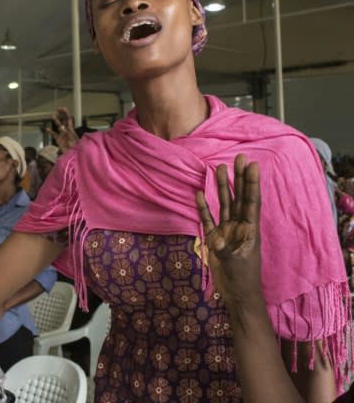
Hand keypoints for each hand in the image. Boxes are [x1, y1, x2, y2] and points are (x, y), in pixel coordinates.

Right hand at [46, 107, 78, 151]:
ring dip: (56, 121)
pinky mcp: (59, 141)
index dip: (65, 113)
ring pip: (59, 126)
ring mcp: (63, 136)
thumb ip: (66, 133)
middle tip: (58, 109)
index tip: (62, 108)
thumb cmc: (74, 149)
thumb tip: (62, 126)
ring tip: (52, 115)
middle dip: (62, 114)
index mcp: (71, 130)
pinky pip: (54, 135)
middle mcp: (67, 132)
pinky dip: (51, 132)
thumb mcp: (71, 141)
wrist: (74, 157)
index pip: (68, 119)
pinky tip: (47, 129)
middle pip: (64, 121)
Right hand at [196, 154, 262, 307]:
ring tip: (220, 168)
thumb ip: (225, 250)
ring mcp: (227, 231)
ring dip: (222, 187)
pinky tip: (199, 194)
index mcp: (250, 229)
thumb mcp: (234, 264)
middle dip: (239, 178)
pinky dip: (204, 207)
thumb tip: (215, 238)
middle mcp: (240, 226)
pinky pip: (209, 219)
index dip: (252, 184)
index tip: (253, 165)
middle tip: (240, 157)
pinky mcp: (216, 238)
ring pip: (225, 204)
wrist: (237, 294)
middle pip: (239, 197)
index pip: (251, 202)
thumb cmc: (241, 279)